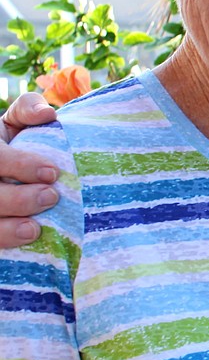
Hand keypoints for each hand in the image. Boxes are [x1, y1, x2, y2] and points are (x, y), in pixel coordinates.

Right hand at [0, 92, 59, 247]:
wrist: (3, 172)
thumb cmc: (11, 145)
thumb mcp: (13, 124)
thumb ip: (28, 111)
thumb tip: (46, 113)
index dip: (20, 165)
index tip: (52, 172)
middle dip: (17, 199)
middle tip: (50, 197)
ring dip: (5, 231)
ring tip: (34, 230)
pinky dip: (3, 246)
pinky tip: (23, 249)